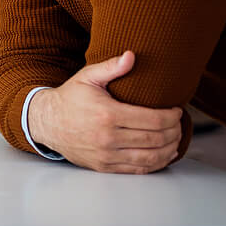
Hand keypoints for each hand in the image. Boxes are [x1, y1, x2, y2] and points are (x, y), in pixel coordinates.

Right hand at [27, 51, 183, 173]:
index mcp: (107, 114)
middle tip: (179, 125)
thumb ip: (111, 67)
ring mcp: (106, 155)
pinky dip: (156, 164)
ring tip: (175, 140)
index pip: (153, 120)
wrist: (46, 122)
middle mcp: (108, 138)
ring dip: (169, 150)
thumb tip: (131, 55)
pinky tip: (163, 155)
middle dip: (174, 132)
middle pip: (156, 139)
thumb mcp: (87, 77)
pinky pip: (138, 170)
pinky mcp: (104, 166)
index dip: (171, 117)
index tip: (176, 111)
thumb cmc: (70, 98)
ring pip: (150, 157)